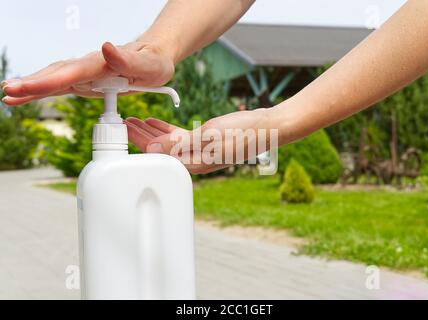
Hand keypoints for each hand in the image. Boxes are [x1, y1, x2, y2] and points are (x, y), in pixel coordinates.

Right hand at [1, 41, 174, 105]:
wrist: (155, 58)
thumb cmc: (154, 62)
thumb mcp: (149, 64)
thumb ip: (129, 59)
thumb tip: (106, 47)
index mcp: (103, 63)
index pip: (73, 72)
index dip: (50, 80)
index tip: (28, 87)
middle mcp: (90, 66)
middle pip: (57, 74)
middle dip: (33, 84)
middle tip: (9, 93)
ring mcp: (86, 73)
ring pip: (55, 78)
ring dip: (32, 87)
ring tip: (9, 95)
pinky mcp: (86, 81)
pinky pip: (61, 85)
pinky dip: (43, 90)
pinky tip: (27, 95)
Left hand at [124, 108, 273, 173]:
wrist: (267, 128)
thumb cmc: (243, 133)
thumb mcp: (208, 136)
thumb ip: (179, 144)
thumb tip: (151, 150)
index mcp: (192, 163)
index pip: (157, 155)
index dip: (138, 142)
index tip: (123, 130)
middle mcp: (193, 160)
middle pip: (159, 150)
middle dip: (140, 137)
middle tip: (123, 123)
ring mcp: (199, 151)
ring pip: (167, 143)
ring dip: (150, 132)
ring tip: (135, 122)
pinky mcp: (205, 142)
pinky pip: (179, 137)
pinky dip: (166, 130)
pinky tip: (156, 122)